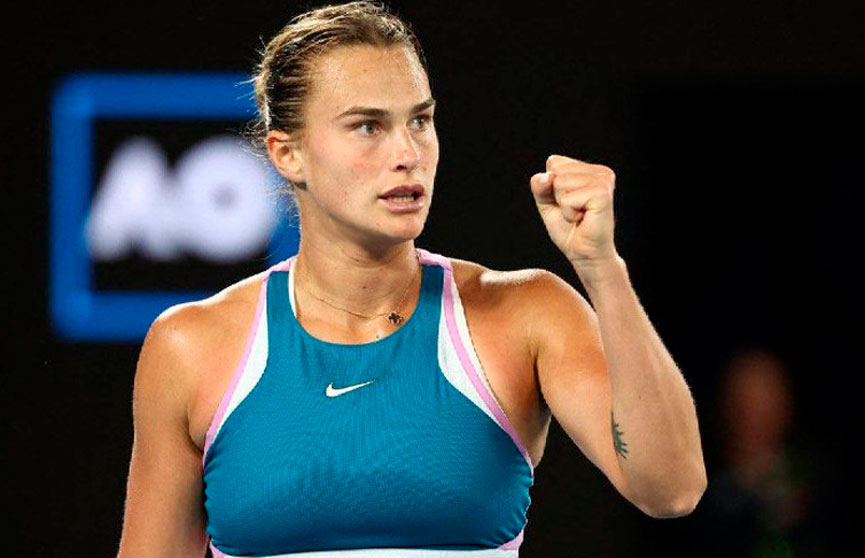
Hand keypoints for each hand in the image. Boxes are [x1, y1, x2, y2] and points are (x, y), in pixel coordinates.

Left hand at [530, 154, 618, 269]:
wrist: (585, 254)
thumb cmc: (570, 230)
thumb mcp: (548, 203)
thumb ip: (541, 187)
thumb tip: (545, 176)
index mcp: (590, 169)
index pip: (554, 162)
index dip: (551, 187)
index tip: (568, 203)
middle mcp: (601, 172)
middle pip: (555, 171)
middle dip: (557, 196)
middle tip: (575, 212)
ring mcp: (604, 181)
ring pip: (560, 182)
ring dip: (564, 205)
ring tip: (580, 216)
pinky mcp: (602, 194)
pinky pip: (567, 199)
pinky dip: (568, 213)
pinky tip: (583, 219)